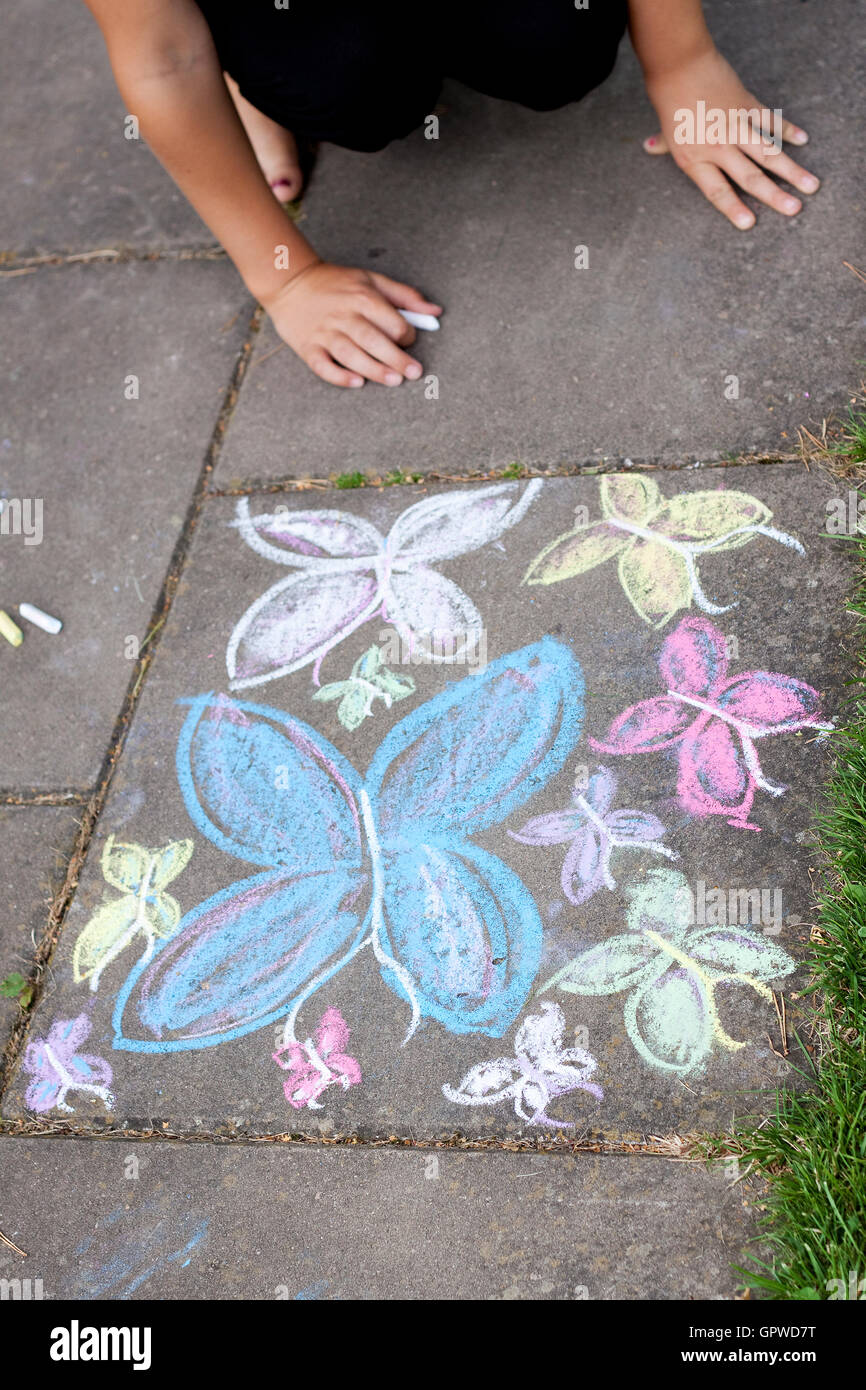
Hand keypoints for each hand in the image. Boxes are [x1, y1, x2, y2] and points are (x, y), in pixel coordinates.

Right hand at [263, 262, 441, 386]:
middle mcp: (344, 316)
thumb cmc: (337, 284)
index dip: (406, 335)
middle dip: (396, 359)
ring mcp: (324, 332)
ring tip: (393, 381)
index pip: (391, 321)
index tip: (408, 342)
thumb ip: (404, 295)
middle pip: (374, 340)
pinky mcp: (308, 347)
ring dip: (374, 369)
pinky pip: (322, 365)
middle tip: (413, 374)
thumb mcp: (371, 280)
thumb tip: (436, 312)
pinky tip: (356, 383)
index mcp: (362, 298)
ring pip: (351, 354)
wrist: (290, 282)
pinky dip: (338, 375)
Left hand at [643, 45, 818, 228]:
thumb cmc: (670, 102)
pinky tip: (803, 141)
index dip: (733, 209)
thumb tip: (647, 149)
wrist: (681, 66)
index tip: (750, 224)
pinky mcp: (748, 105)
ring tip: (810, 185)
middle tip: (794, 210)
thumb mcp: (666, 131)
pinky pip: (771, 121)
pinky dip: (788, 130)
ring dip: (791, 170)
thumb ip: (662, 146)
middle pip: (750, 176)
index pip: (717, 191)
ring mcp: (736, 126)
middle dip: (774, 195)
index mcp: (696, 160)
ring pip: (768, 152)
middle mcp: (719, 147)